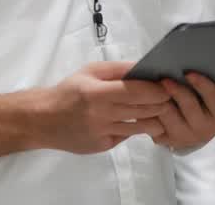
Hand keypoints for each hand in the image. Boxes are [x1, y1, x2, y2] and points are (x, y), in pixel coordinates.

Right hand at [26, 61, 173, 155]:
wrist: (43, 120)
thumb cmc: (69, 91)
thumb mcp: (90, 71)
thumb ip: (118, 69)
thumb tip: (144, 67)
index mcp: (97, 92)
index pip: (135, 91)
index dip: (155, 89)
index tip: (168, 85)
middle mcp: (100, 115)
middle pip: (141, 110)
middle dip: (160, 103)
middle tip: (171, 97)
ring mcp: (102, 133)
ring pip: (138, 127)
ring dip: (155, 119)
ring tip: (164, 111)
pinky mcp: (102, 146)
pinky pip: (126, 136)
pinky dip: (137, 129)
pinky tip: (145, 122)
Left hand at [150, 72, 214, 149]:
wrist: (200, 122)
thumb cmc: (210, 97)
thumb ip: (214, 79)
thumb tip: (196, 58)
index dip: (203, 85)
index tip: (189, 73)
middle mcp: (209, 130)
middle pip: (190, 107)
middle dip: (177, 90)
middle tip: (165, 78)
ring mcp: (189, 138)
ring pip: (169, 115)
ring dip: (159, 98)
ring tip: (150, 85)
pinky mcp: (170, 141)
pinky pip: (155, 124)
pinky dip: (149, 109)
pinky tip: (144, 97)